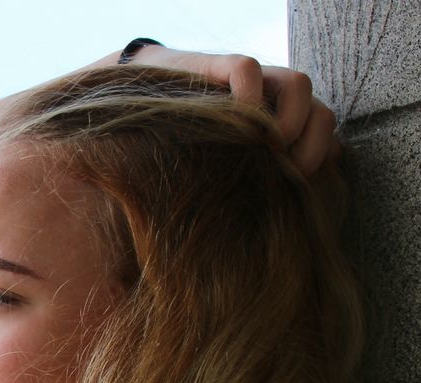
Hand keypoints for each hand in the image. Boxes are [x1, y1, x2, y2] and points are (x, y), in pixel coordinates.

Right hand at [129, 45, 338, 174]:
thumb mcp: (221, 175)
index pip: (326, 138)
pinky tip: (234, 119)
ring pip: (299, 85)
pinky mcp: (218, 67)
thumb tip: (275, 230)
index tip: (299, 185)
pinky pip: (247, 70)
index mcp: (282, 128)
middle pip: (322, 114)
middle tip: (287, 170)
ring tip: (266, 145)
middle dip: (312, 145)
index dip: (321, 160)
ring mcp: (251, 84)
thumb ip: (250, 189)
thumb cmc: (183, 152)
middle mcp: (274, 103)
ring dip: (291, 120)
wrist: (140, 103)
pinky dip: (250, 93)